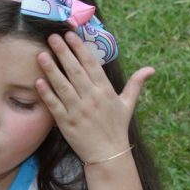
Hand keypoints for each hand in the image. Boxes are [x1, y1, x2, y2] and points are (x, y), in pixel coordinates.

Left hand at [35, 32, 153, 161]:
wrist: (108, 154)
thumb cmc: (116, 128)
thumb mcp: (128, 104)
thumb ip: (136, 84)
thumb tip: (151, 69)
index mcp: (105, 90)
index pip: (91, 64)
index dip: (80, 48)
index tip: (70, 35)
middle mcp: (91, 98)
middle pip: (75, 71)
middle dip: (63, 52)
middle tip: (52, 37)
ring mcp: (78, 110)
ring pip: (62, 86)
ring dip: (51, 69)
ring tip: (41, 54)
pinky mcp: (66, 123)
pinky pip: (55, 105)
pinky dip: (47, 93)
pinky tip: (38, 81)